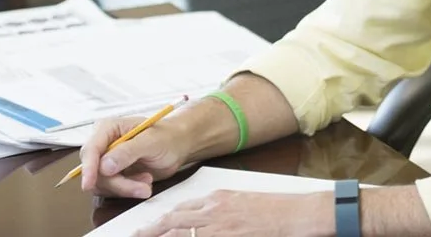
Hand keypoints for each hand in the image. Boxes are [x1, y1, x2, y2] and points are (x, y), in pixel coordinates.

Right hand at [79, 115, 187, 197]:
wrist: (177, 146)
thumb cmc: (166, 137)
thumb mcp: (151, 141)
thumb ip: (127, 152)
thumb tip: (104, 166)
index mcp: (108, 128)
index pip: (90, 149)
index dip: (88, 168)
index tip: (89, 184)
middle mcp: (103, 144)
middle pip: (95, 171)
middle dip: (118, 182)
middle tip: (143, 186)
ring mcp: (106, 161)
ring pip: (103, 184)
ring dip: (126, 187)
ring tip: (147, 180)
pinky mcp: (112, 175)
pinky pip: (111, 190)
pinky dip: (128, 190)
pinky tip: (144, 181)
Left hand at [132, 190, 333, 236]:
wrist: (296, 213)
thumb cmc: (273, 209)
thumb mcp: (241, 203)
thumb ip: (219, 210)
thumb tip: (200, 222)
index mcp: (217, 198)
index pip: (181, 209)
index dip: (160, 221)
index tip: (147, 228)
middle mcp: (214, 210)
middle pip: (174, 221)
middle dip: (151, 231)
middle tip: (134, 236)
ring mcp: (219, 225)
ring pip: (180, 233)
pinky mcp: (227, 235)